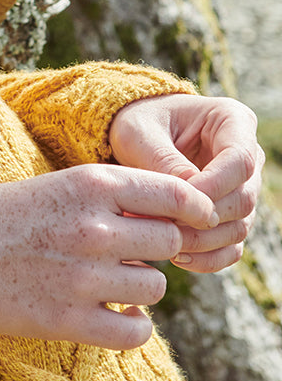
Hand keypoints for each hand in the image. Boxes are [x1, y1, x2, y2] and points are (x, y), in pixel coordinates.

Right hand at [0, 164, 217, 349]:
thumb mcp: (50, 186)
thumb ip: (104, 198)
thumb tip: (160, 218)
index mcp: (88, 185)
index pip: (174, 194)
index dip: (192, 209)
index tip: (192, 221)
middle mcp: (93, 228)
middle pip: (168, 243)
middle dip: (153, 250)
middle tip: (127, 254)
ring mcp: (83, 277)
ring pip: (155, 287)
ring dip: (139, 288)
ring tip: (108, 284)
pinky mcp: (69, 321)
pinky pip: (136, 333)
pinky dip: (133, 327)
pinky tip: (114, 316)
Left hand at [109, 94, 262, 272]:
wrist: (132, 137)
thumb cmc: (134, 125)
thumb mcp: (138, 133)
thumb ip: (163, 161)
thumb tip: (190, 199)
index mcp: (231, 121)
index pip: (240, 161)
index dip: (213, 187)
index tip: (176, 202)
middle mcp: (247, 155)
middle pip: (244, 198)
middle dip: (205, 219)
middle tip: (164, 226)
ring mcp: (242, 188)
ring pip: (240, 226)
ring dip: (204, 241)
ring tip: (163, 243)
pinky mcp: (229, 215)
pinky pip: (231, 246)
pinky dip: (208, 258)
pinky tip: (177, 258)